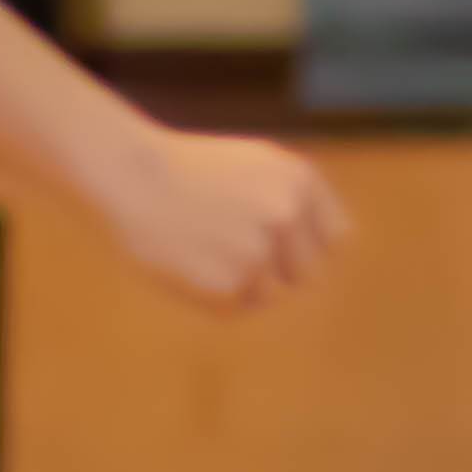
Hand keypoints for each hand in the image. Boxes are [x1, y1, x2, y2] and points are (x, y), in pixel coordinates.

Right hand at [99, 129, 348, 311]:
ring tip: (202, 247)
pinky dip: (214, 295)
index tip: (273, 241)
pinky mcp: (230, 283)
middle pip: (304, 274)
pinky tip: (189, 262)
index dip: (302, 245)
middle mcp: (286, 213)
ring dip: (240, 283)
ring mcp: (258, 249)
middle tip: (227, 243)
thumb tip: (340, 244)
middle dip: (273, 268)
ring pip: (269, 295)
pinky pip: (237, 307)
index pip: (333, 240)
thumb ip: (298, 199)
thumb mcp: (256, 164)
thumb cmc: (191, 172)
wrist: (130, 175)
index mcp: (298, 181)